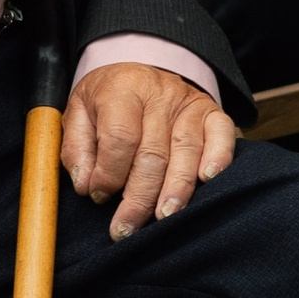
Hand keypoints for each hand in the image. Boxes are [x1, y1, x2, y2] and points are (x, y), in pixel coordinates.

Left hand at [63, 64, 239, 240]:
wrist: (139, 70)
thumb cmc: (107, 99)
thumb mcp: (78, 113)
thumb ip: (77, 149)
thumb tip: (86, 185)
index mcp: (122, 89)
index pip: (120, 137)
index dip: (109, 173)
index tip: (98, 195)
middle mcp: (159, 94)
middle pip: (153, 153)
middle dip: (139, 198)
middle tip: (126, 228)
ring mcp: (188, 102)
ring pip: (186, 150)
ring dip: (176, 189)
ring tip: (163, 218)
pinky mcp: (211, 111)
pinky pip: (221, 134)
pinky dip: (218, 158)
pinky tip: (207, 180)